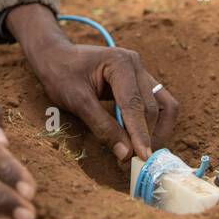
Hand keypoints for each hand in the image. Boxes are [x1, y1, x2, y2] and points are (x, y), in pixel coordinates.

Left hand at [5, 4, 178, 161]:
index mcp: (120, 63)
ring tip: (143, 152)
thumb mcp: (76, 101)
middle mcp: (136, 65)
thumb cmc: (61, 74)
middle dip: (147, 136)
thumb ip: (102, 126)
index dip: (140, 133)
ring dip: (158, 131)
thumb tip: (125, 154)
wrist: (55, 56)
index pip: (135, 104)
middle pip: (152, 107)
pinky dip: (154, 123)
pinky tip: (141, 139)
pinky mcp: (140, 82)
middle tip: (136, 162)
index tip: (143, 157)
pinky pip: (158, 104)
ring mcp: (140, 72)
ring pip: (163, 106)